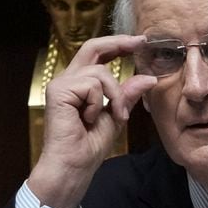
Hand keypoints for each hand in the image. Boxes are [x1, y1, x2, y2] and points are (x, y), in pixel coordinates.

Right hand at [27, 35, 156, 207]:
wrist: (75, 166)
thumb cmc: (90, 146)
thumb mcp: (117, 115)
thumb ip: (128, 95)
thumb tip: (149, 78)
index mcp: (80, 84)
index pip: (98, 55)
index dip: (117, 45)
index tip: (139, 42)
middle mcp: (68, 80)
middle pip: (92, 47)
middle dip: (118, 43)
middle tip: (140, 42)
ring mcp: (61, 84)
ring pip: (100, 73)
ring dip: (114, 96)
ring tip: (113, 116)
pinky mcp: (59, 91)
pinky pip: (92, 85)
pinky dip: (99, 103)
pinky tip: (89, 119)